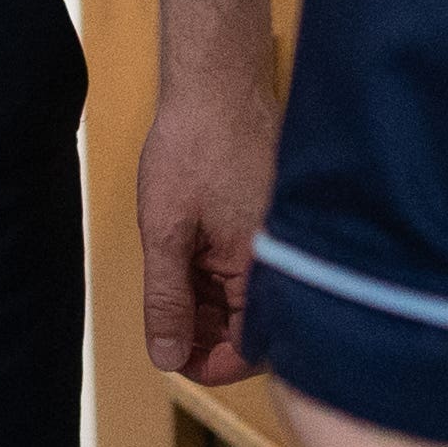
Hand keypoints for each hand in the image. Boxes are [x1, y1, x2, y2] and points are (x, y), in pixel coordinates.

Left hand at [138, 77, 277, 385]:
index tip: (174, 358)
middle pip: (251, 327)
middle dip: (206, 332)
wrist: (218, 82)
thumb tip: (168, 357)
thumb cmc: (195, 146)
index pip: (251, 349)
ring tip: (172, 275)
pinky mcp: (274, 223)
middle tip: (162, 318)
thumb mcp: (165, 232)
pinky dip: (219, 271)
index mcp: (266, 270)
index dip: (209, 364)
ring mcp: (281, 241)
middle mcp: (285, 261)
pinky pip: (251, 266)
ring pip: (248, 297)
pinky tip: (190, 251)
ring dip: (209, 301)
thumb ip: (167, 300)